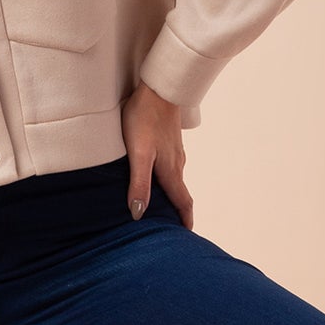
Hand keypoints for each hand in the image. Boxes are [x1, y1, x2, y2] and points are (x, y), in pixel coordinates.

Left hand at [123, 78, 193, 229]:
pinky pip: (171, 166)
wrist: (158, 88)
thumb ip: (138, 183)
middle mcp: (176, 163)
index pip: (181, 201)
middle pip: (180, 193)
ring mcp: (174, 151)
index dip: (184, 220)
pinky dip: (168, 179)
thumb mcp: (138, 154)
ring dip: (173, 195)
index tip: (186, 237)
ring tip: (164, 207)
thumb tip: (139, 214)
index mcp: (170, 170)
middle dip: (180, 212)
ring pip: (176, 179)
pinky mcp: (168, 140)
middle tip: (175, 228)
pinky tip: (157, 177)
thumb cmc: (144, 119)